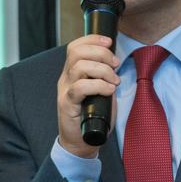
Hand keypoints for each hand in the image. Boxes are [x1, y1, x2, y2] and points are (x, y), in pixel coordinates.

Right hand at [57, 34, 120, 157]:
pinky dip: (98, 85)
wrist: (81, 142)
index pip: (75, 46)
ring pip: (79, 67)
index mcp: (72, 73)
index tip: (110, 42)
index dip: (92, 39)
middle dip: (101, 53)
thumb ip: (103, 75)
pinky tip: (109, 90)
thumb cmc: (92, 116)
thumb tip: (115, 61)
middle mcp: (66, 79)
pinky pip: (80, 88)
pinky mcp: (67, 105)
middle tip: (115, 64)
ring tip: (113, 81)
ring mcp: (65, 91)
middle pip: (77, 52)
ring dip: (102, 70)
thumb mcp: (100, 90)